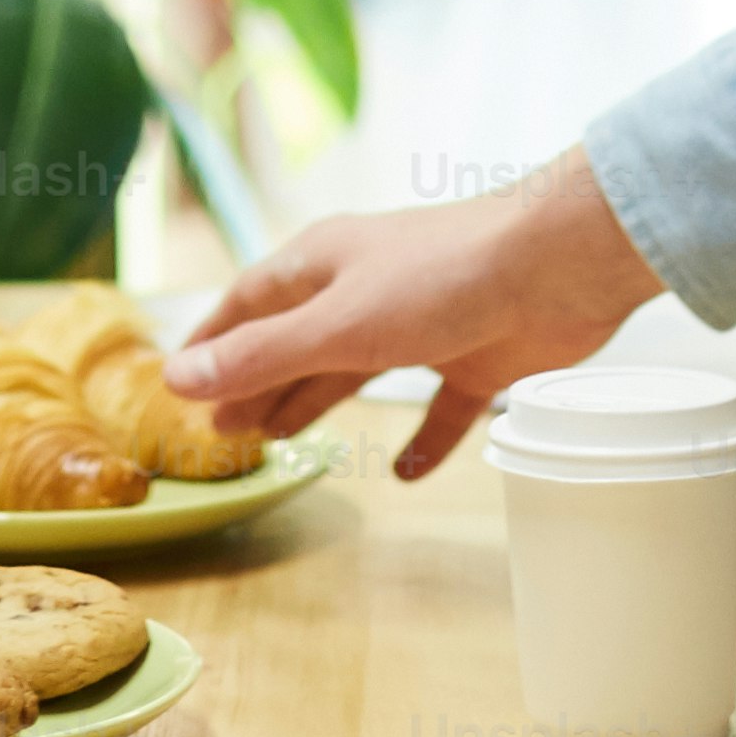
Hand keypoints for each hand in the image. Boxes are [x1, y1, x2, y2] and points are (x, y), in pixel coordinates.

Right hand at [162, 155, 663, 474]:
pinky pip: (441, 408)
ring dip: (318, 404)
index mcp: (327, 264)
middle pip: (299, 341)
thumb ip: (262, 355)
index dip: (213, 341)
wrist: (559, 264)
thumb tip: (176, 376)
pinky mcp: (477, 357)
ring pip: (357, 372)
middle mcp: (370, 289)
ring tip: (279, 442)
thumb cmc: (441, 278)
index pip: (250, 302)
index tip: (176, 379)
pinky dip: (422, 440)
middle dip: (259, 382)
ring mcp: (425, 324)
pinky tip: (405, 472)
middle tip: (221, 430)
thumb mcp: (338, 324)